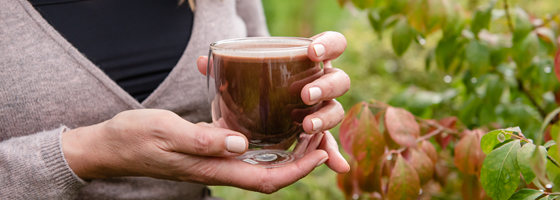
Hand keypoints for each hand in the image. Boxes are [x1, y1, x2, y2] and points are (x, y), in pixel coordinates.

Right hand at [62, 109, 332, 192]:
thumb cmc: (136, 138)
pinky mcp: (209, 152)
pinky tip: (271, 128)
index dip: (298, 170)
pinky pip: (245, 154)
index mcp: (213, 168)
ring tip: (304, 131)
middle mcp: (219, 169)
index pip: (266, 180)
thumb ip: (203, 139)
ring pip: (261, 166)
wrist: (112, 146)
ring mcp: (214, 162)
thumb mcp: (166, 132)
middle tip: (320, 135)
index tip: (319, 151)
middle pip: (271, 176)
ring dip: (287, 154)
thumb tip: (242, 143)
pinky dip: (265, 145)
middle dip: (301, 162)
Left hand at [196, 31, 349, 173]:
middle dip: (326, 87)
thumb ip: (225, 70)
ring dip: (326, 118)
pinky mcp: (317, 133)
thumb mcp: (240, 78)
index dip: (328, 45)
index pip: (333, 44)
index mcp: (311, 61)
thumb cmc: (253, 86)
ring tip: (307, 126)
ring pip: (336, 110)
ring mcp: (322, 108)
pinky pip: (328, 144)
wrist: (253, 112)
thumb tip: (203, 62)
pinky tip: (338, 166)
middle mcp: (323, 83)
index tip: (311, 52)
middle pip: (340, 81)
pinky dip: (334, 155)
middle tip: (306, 94)